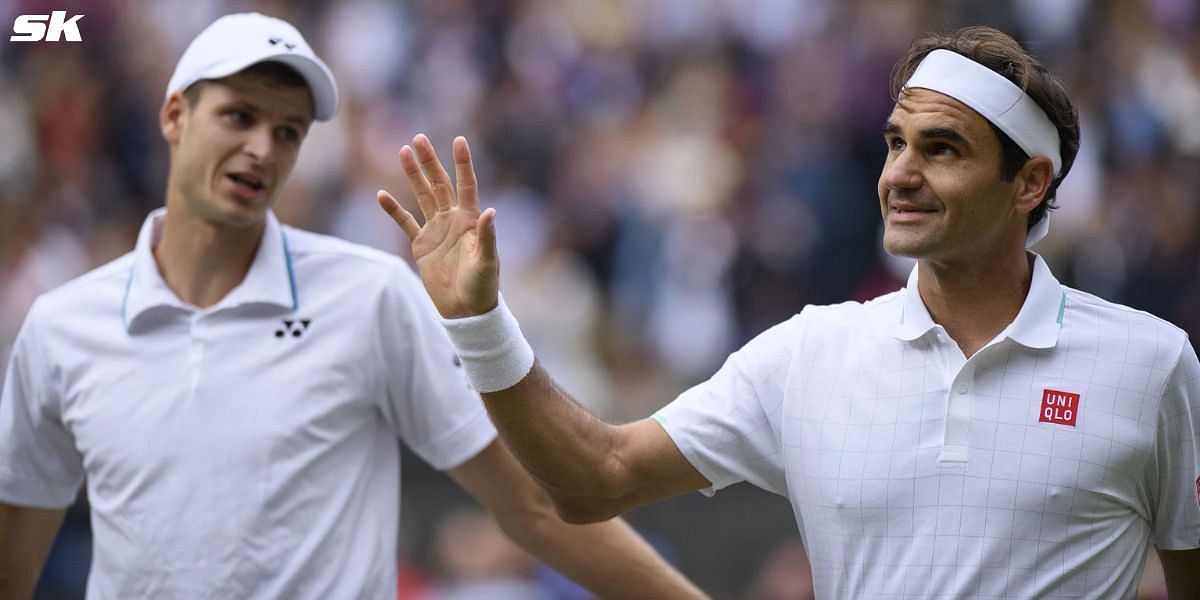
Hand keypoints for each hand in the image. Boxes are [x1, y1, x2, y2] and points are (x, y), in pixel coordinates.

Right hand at [378, 134, 498, 317]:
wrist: (466, 310)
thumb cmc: (483, 287)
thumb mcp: (488, 262)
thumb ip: (487, 237)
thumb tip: (491, 211)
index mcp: (470, 220)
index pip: (466, 185)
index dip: (463, 163)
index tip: (459, 140)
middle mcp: (453, 220)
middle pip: (440, 184)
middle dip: (430, 162)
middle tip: (418, 139)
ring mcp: (436, 231)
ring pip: (423, 196)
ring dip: (413, 176)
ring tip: (403, 152)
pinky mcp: (421, 245)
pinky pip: (405, 223)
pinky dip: (394, 210)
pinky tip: (381, 195)